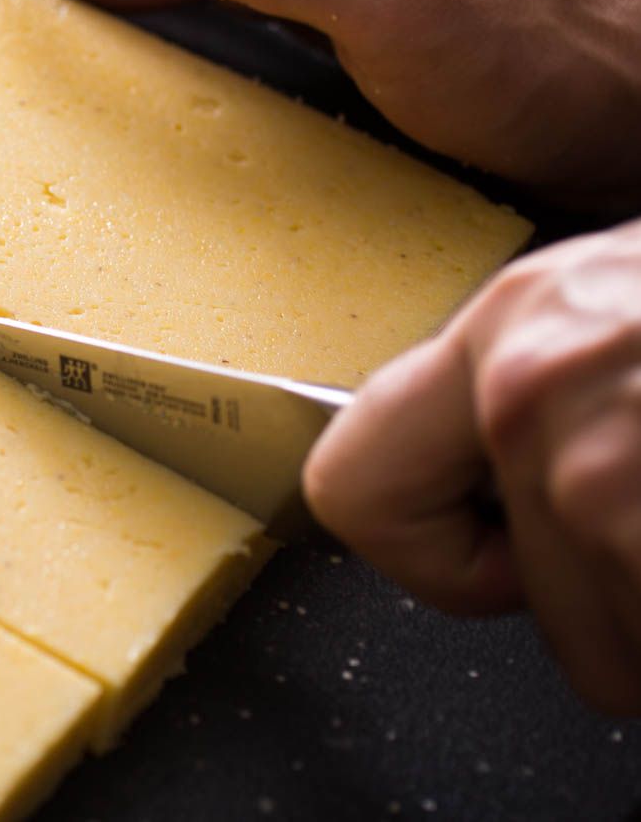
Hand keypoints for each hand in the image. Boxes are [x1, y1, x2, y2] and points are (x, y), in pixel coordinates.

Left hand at [304, 218, 640, 714]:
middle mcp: (538, 392)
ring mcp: (611, 469)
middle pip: (494, 601)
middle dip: (584, 604)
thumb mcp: (630, 307)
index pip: (348, 489)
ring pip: (605, 652)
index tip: (497, 549)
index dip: (429, 550)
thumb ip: (544, 385)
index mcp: (511, 328)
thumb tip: (481, 476)